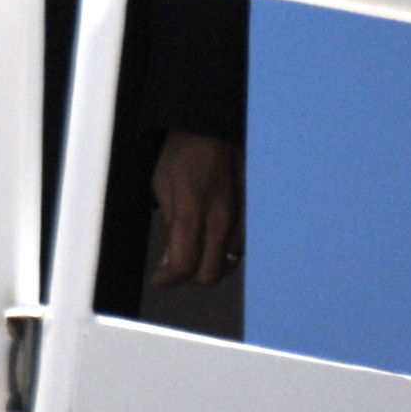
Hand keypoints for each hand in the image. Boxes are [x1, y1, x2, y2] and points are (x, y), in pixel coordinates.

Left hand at [151, 131, 239, 287]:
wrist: (214, 131)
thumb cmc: (182, 155)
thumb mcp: (162, 187)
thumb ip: (169, 227)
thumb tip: (169, 261)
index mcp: (193, 210)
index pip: (184, 264)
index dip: (168, 279)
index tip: (159, 280)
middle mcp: (222, 220)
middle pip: (209, 274)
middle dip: (188, 278)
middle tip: (172, 269)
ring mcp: (240, 220)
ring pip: (226, 266)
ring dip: (206, 268)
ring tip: (189, 255)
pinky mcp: (250, 218)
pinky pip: (237, 251)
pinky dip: (222, 256)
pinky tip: (208, 245)